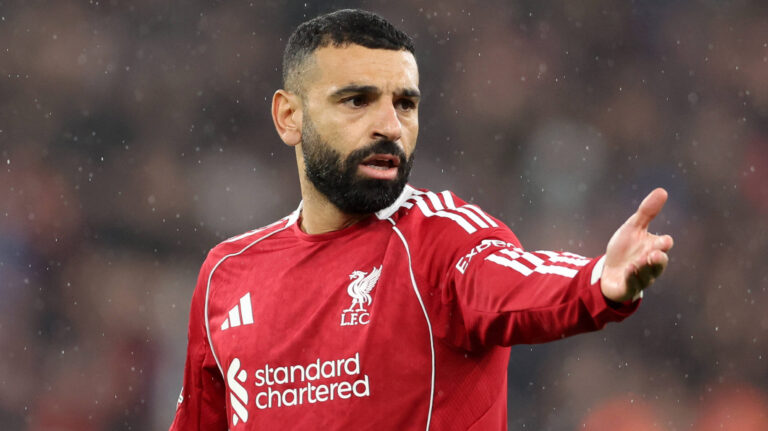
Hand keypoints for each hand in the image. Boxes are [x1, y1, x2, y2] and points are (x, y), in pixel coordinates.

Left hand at [600, 188, 673, 302]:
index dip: (663, 243)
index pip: (663, 245)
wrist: (609, 270)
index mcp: (653, 247)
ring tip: (638, 262)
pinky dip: (631, 277)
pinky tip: (628, 270)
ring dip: (643, 268)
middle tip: (654, 253)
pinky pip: (632, 284)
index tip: (664, 240)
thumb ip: (647, 212)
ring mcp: (641, 277)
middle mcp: (650, 264)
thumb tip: (662, 190)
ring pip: (648, 275)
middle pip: (659, 262)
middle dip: (657, 259)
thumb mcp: (633, 228)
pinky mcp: (629, 287)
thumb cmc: (625, 249)